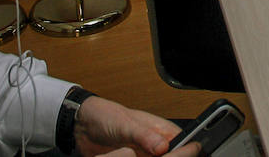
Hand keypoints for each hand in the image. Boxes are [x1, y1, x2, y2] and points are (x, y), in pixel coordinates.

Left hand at [74, 95, 198, 156]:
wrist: (83, 127)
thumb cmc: (107, 116)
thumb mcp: (126, 124)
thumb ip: (145, 135)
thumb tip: (163, 146)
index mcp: (160, 129)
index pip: (182, 143)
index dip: (184, 152)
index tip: (181, 156)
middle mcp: (155, 143)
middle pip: (171, 156)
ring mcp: (144, 155)